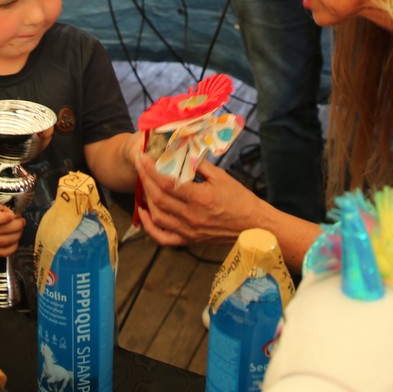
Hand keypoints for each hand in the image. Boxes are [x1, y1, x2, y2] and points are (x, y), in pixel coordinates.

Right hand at [0, 203, 24, 257]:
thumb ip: (0, 209)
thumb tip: (12, 215)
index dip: (3, 218)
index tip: (12, 215)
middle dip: (15, 225)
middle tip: (21, 221)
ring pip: (2, 241)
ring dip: (15, 235)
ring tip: (20, 229)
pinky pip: (2, 252)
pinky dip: (12, 247)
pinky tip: (16, 240)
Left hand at [133, 154, 260, 247]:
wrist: (253, 225)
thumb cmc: (240, 199)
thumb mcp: (221, 176)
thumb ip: (199, 165)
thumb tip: (182, 151)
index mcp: (200, 198)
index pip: (167, 183)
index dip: (151, 170)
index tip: (143, 157)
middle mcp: (191, 217)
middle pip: (158, 198)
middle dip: (145, 179)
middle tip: (139, 164)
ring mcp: (188, 231)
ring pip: (157, 216)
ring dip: (146, 198)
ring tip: (143, 182)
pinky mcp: (188, 241)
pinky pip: (162, 237)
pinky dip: (149, 226)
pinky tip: (144, 212)